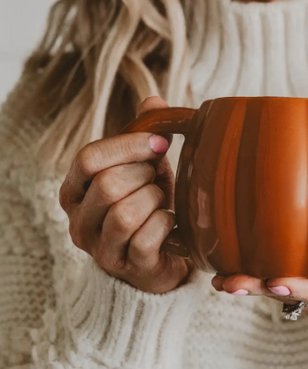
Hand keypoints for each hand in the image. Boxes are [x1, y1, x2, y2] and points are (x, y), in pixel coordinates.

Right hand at [59, 95, 193, 294]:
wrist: (161, 253)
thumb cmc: (149, 203)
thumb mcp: (146, 166)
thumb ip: (145, 135)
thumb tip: (154, 101)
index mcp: (76, 190)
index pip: (88, 158)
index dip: (128, 146)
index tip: (160, 144)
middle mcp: (79, 220)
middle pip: (108, 185)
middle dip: (145, 176)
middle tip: (158, 180)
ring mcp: (100, 249)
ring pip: (124, 214)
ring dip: (154, 201)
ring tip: (161, 202)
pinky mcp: (126, 267)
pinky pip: (146, 239)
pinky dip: (165, 224)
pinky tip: (170, 223)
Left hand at [211, 179, 307, 328]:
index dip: (303, 288)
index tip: (276, 282)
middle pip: (293, 297)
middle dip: (261, 290)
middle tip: (230, 283)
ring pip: (280, 294)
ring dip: (251, 286)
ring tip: (219, 278)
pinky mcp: (307, 293)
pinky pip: (279, 286)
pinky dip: (256, 278)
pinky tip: (229, 266)